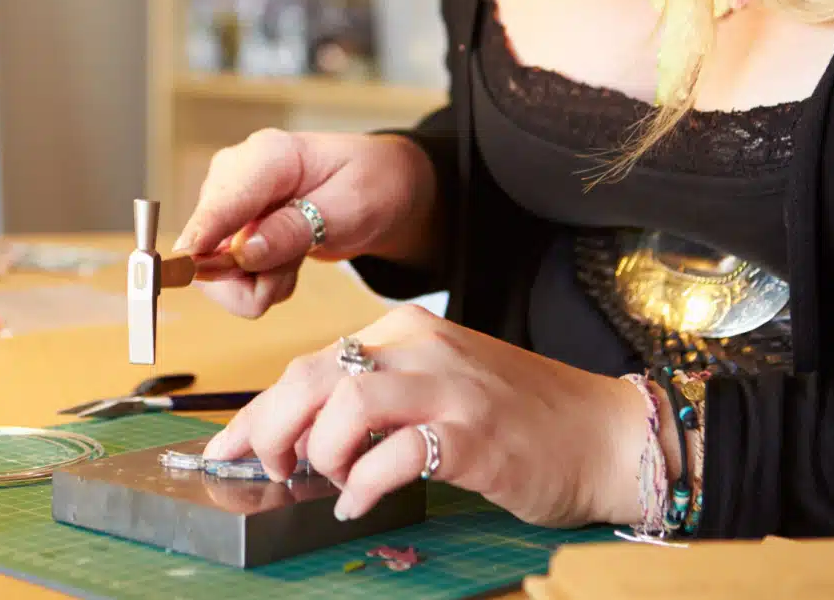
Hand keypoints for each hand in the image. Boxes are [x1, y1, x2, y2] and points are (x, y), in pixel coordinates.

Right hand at [174, 129, 432, 318]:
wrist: (380, 186)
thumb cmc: (370, 185)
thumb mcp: (350, 208)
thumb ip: (296, 229)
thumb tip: (244, 253)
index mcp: (268, 156)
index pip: (221, 202)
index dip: (202, 238)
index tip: (186, 267)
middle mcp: (235, 175)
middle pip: (206, 243)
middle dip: (248, 279)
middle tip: (291, 274)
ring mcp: (228, 202)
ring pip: (212, 268)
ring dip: (256, 284)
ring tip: (294, 266)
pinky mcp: (227, 228)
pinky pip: (225, 274)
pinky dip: (257, 282)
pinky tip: (285, 264)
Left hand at [201, 304, 654, 527]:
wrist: (606, 435)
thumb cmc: (520, 419)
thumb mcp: (440, 385)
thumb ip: (378, 396)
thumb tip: (301, 435)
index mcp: (407, 332)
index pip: (310, 363)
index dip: (260, 410)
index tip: (227, 446)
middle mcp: (422, 348)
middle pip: (312, 376)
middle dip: (272, 430)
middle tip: (269, 470)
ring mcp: (449, 388)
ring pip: (344, 405)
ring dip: (321, 454)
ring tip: (332, 482)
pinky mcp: (472, 436)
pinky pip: (392, 457)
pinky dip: (363, 485)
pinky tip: (363, 501)